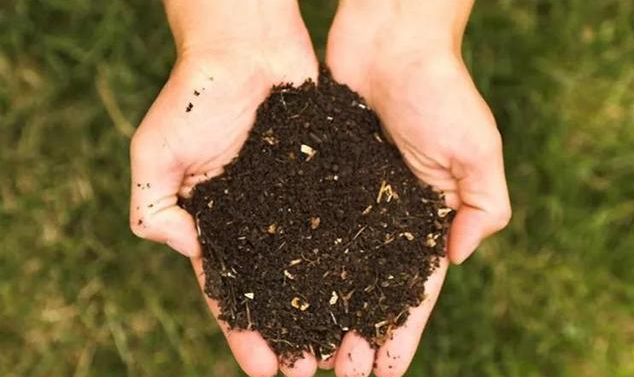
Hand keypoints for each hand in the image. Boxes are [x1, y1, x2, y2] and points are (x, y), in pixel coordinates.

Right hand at [129, 1, 317, 375]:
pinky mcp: (326, 180)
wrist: (247, 43)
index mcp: (217, 222)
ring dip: (325, 308)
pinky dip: (352, 259)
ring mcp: (294, 202)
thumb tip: (188, 250)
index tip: (264, 369)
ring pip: (313, 266)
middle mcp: (258, 219)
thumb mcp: (154, 153)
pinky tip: (368, 290)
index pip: (231, 290)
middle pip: (276, 289)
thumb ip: (153, 206)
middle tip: (312, 372)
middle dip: (291, 332)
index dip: (245, 331)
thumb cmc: (196, 93)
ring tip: (344, 348)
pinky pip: (341, 226)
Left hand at [326, 0, 510, 375]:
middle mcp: (384, 218)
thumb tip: (455, 255)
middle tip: (333, 370)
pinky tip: (276, 292)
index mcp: (425, 219)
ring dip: (318, 310)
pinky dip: (291, 262)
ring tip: (302, 348)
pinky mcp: (317, 179)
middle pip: (366, 291)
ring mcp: (349, 201)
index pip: (412, 293)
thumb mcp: (478, 148)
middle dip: (354, 333)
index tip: (383, 373)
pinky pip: (301, 228)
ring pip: (330, 269)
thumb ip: (482, 204)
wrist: (389, 39)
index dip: (399, 334)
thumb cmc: (440, 88)